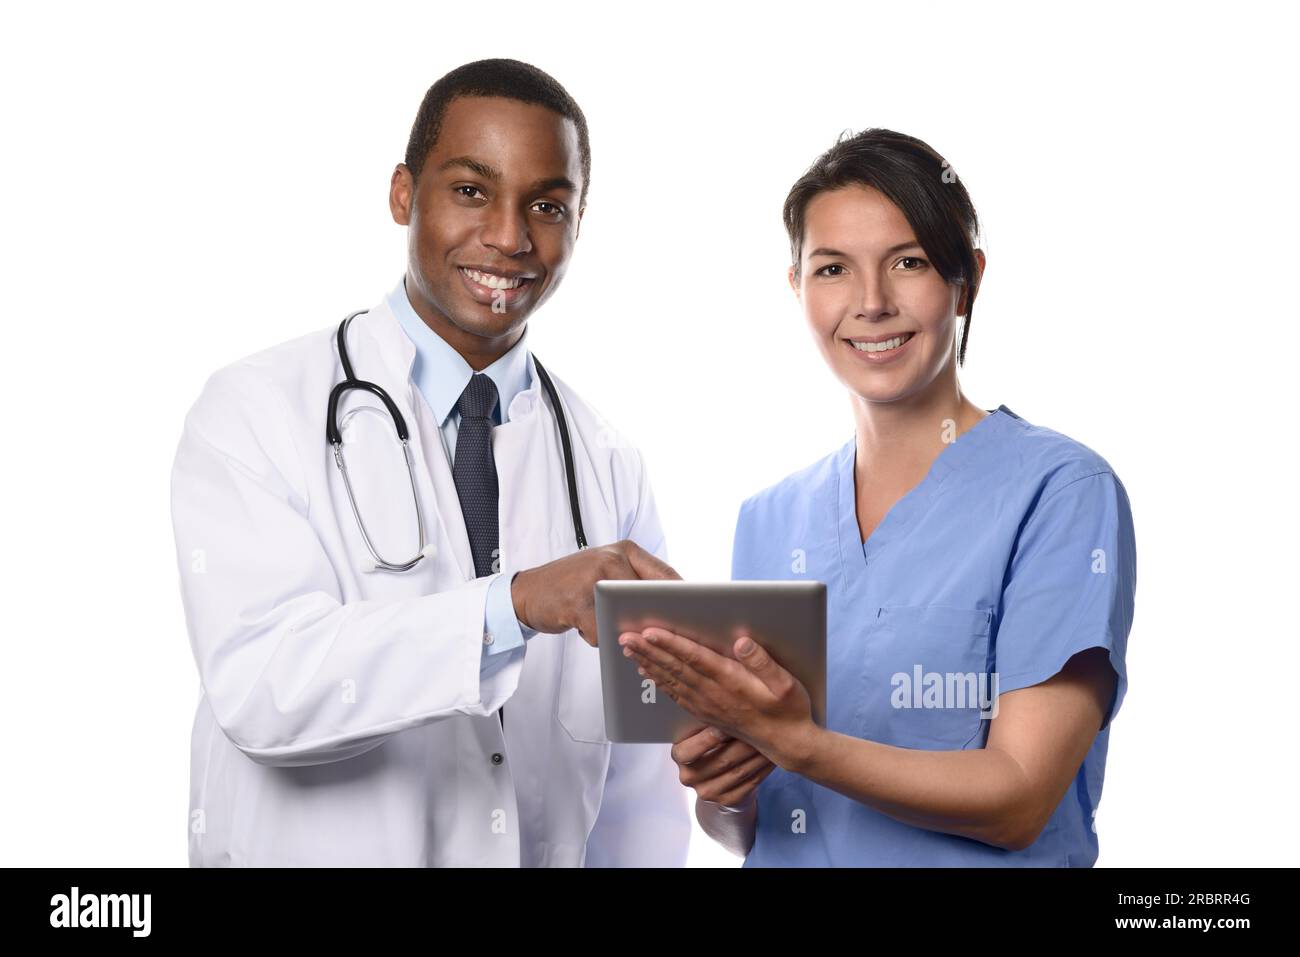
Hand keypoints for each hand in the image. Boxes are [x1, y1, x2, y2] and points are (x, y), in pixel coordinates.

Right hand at [511, 540, 679, 645]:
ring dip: (618, 629)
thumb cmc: (574, 585)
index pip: (667, 575)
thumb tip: (677, 611)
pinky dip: (596, 636)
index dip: (684, 599)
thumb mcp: (608, 571)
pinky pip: (601, 631)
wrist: (528, 592)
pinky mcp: (576, 602)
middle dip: (652, 619)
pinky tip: (582, 624)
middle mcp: (610, 559)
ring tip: (603, 622)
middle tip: (655, 632)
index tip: (696, 618)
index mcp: (625, 550)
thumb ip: (637, 582)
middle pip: (650, 598)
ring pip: (626, 618)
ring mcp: (592, 579)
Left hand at [620, 628, 817, 769]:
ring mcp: (707, 704)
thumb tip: (741, 640)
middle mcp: (714, 694)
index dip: (671, 645)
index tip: (650, 632)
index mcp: (731, 682)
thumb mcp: (786, 683)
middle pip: (675, 668)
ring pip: (671, 680)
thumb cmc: (788, 709)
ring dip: (648, 663)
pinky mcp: (705, 712)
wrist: (787, 743)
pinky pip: (675, 694)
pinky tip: (646, 672)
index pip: (695, 659)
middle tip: (625, 636)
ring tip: (628, 649)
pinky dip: (658, 680)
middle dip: (648, 650)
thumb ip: (762, 662)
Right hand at [671, 725, 774, 808]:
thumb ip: (709, 720)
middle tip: (763, 727)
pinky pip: (750, 783)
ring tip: (772, 739)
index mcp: (679, 756)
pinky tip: (772, 756)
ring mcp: (709, 792)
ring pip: (740, 772)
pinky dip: (763, 768)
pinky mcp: (728, 800)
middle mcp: (690, 777)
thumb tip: (727, 702)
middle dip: (745, 742)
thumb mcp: (701, 731)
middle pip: (722, 760)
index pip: (688, 751)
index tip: (729, 724)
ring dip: (759, 755)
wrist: (716, 777)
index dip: (710, 738)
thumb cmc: (711, 745)